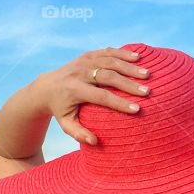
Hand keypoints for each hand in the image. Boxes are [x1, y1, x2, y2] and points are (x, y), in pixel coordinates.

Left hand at [36, 47, 150, 144]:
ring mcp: (84, 62)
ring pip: (109, 61)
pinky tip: (138, 57)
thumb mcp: (66, 123)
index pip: (101, 96)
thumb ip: (78, 133)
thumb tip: (95, 141)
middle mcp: (79, 73)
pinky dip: (123, 53)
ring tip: (147, 74)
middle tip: (147, 91)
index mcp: (74, 90)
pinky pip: (107, 52)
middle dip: (129, 83)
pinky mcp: (88, 55)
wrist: (46, 86)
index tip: (137, 109)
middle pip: (108, 76)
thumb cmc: (60, 109)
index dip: (119, 103)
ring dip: (130, 67)